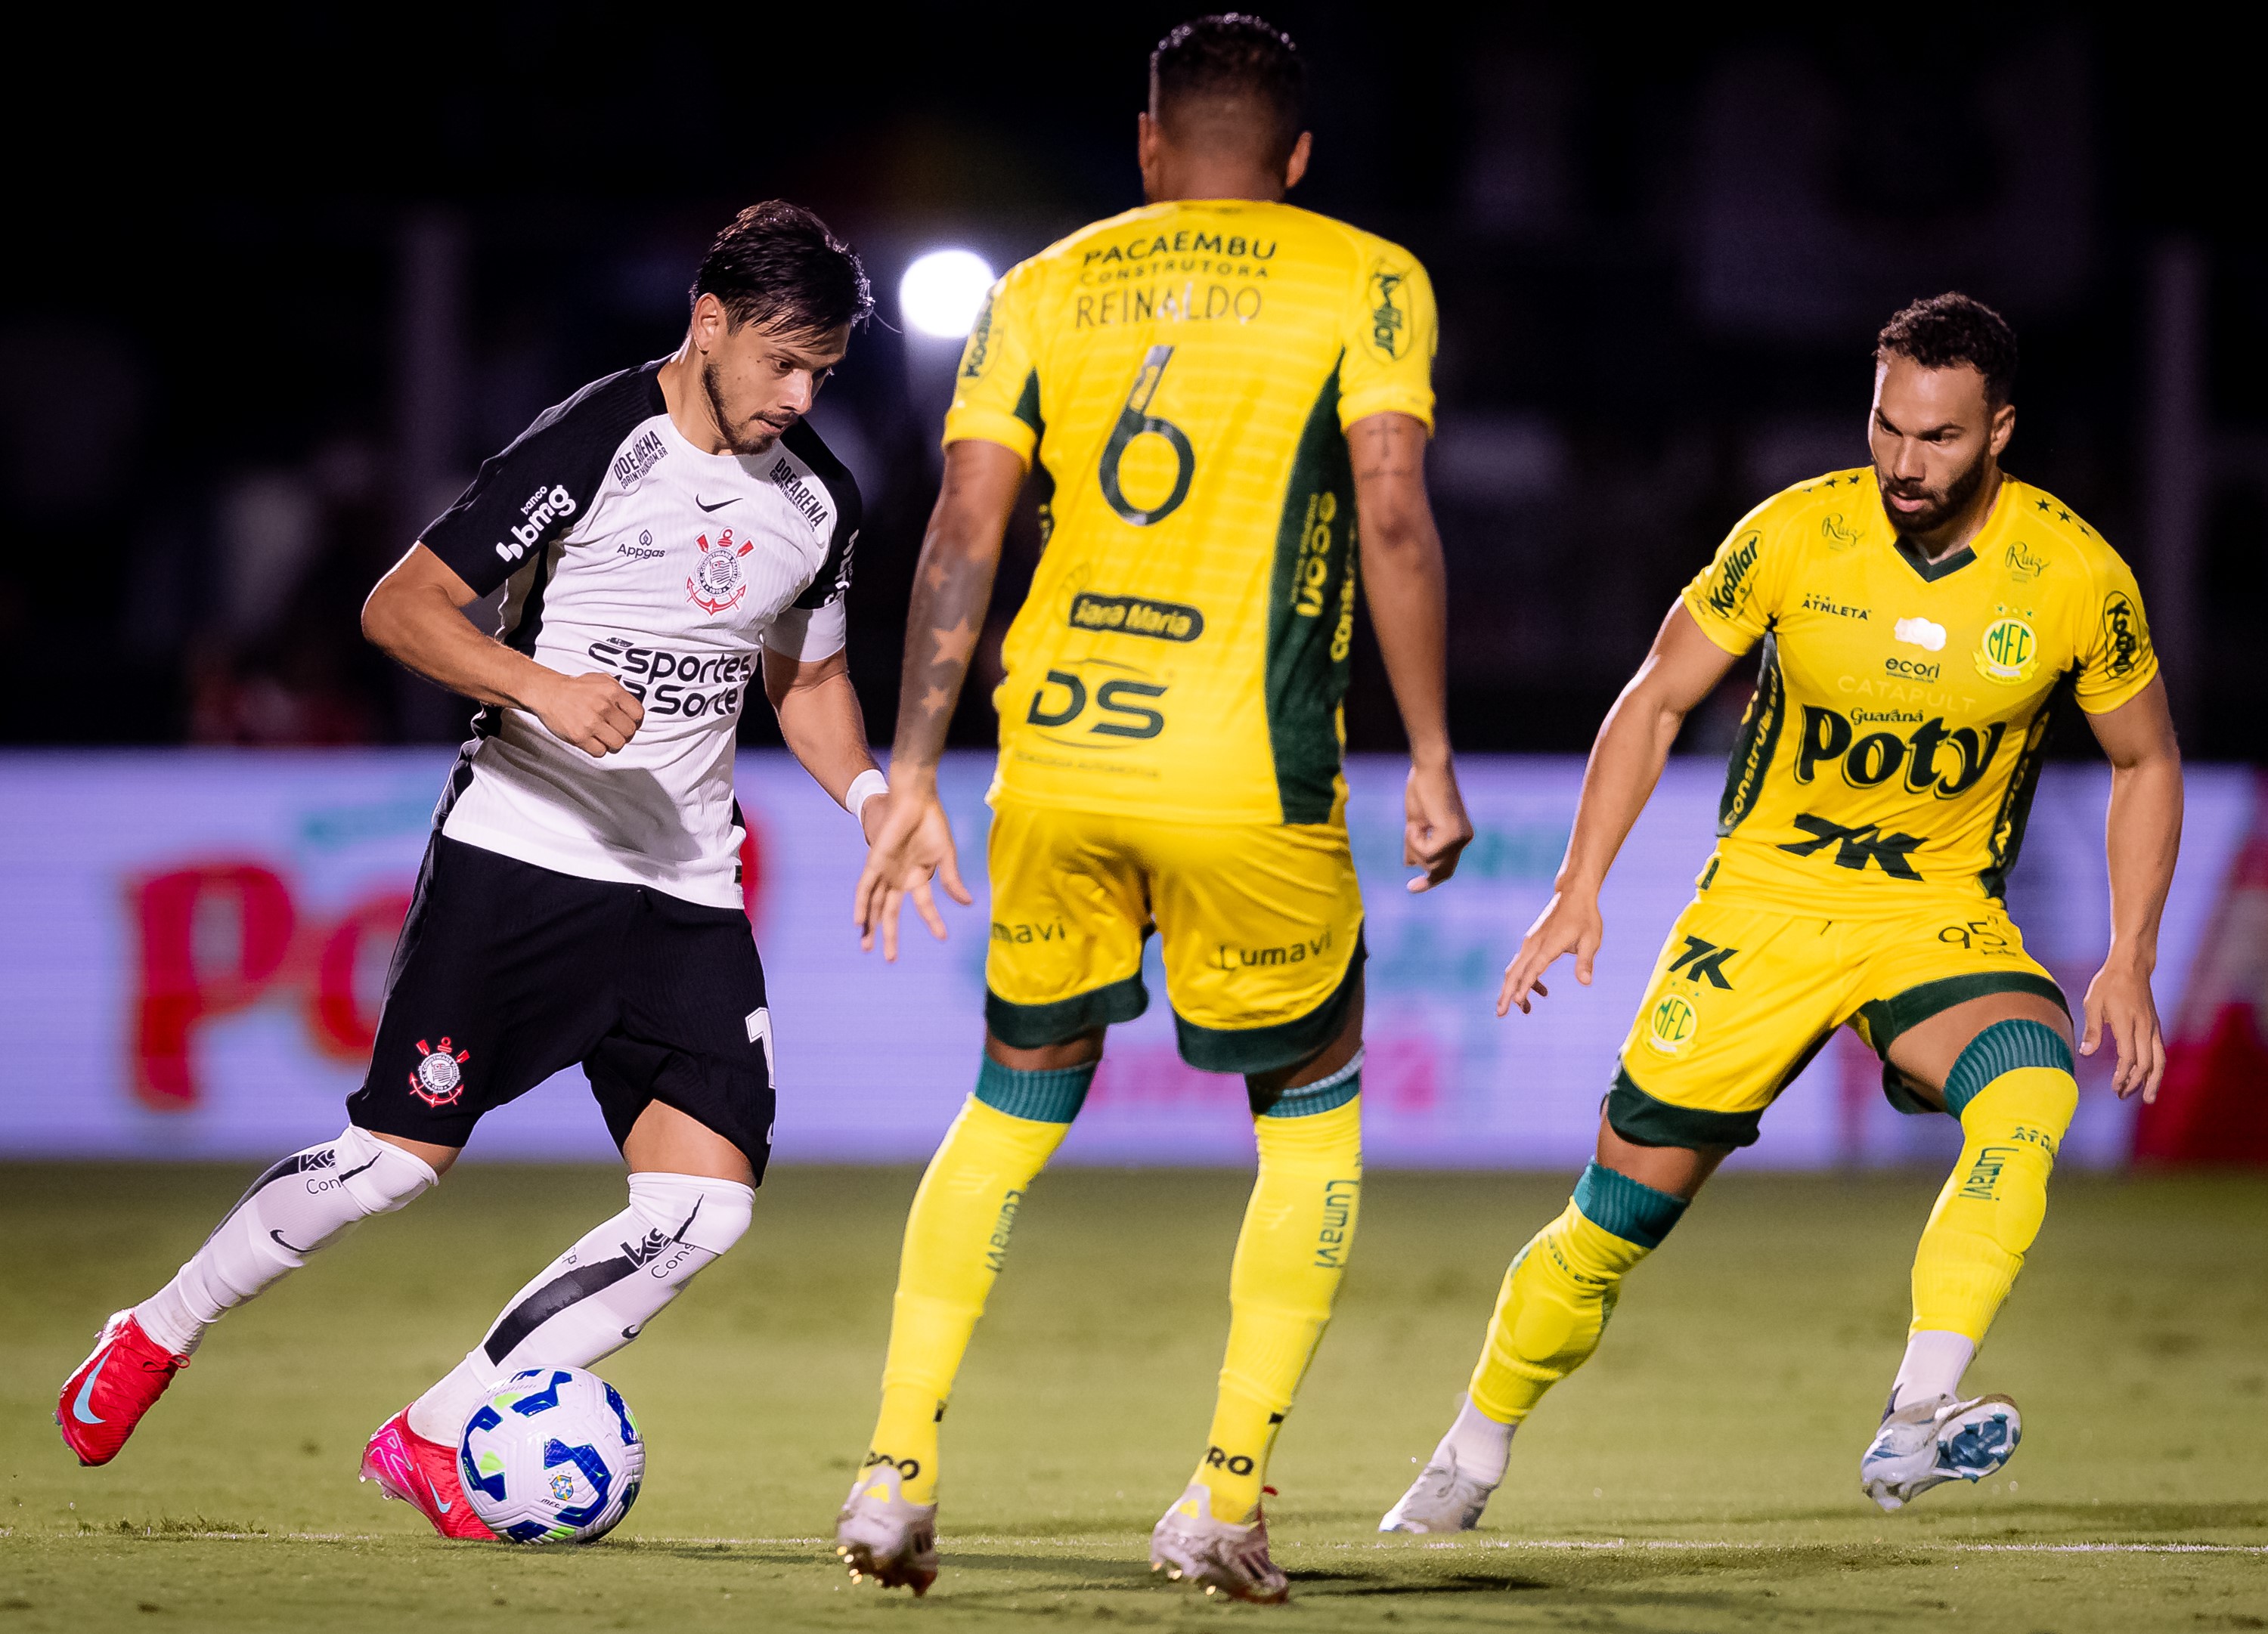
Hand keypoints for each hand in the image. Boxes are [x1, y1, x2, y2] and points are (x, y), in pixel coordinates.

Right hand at [532, 670, 643, 757]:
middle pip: (629, 731)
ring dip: (612, 742)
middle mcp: (603, 706)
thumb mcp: (602, 680)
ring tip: (604, 735)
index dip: (634, 720)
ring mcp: (591, 722)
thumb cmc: (575, 688)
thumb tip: (633, 707)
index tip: (628, 721)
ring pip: (618, 743)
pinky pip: (600, 751)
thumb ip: (620, 691)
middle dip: (624, 732)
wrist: (549, 692)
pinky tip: (593, 739)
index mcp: (612, 691)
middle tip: (615, 729)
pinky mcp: (579, 736)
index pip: (638, 714)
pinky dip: (598, 748)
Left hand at [852, 779, 971, 960]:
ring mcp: (886, 871)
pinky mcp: (875, 862)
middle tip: (890, 959)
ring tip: (867, 947)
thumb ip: (952, 881)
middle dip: (889, 935)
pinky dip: (862, 904)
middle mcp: (899, 878)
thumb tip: (968, 904)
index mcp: (918, 877)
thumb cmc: (933, 823)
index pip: (924, 907)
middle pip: (890, 912)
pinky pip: (865, 888)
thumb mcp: (946, 856)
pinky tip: (859, 922)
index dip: (933, 922)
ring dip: (870, 926)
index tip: (943, 938)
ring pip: (875, 905)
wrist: (916, 799)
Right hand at [1403, 758, 1472, 893]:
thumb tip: (1409, 864)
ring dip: (1414, 846)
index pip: (1446, 868)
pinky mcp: (1452, 835)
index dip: (1430, 881)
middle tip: (1410, 854)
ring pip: (1430, 863)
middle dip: (1419, 862)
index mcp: (1459, 836)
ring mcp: (1460, 838)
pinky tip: (1416, 823)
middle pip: (1439, 870)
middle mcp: (1464, 839)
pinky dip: (1415, 841)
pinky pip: (1428, 853)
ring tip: (1413, 823)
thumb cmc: (1422, 789)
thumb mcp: (1416, 823)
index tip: (1411, 888)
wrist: (1429, 767)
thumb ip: (1415, 844)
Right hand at [1497, 887, 1602, 1015]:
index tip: (1517, 1001)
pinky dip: (1527, 979)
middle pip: (1515, 971)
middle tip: (1501, 1014)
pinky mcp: (1532, 942)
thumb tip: (1585, 983)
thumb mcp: (1591, 940)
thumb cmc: (1585, 917)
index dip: (1525, 986)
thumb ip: (1585, 962)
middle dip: (1507, 993)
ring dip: (1515, 989)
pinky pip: (1524, 964)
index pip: (1533, 969)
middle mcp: (1534, 944)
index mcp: (1548, 944)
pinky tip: (1541, 991)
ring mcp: (1530, 943)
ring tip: (1524, 1010)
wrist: (1573, 895)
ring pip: (1516, 969)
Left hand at [2081, 954, 2166, 1101]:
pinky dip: (2157, 1067)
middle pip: (2146, 1064)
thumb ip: (2092, 1029)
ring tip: (2148, 1099)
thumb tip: (2086, 1053)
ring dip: (2153, 1081)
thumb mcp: (2093, 1002)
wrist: (2131, 967)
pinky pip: (2160, 1051)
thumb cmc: (2108, 984)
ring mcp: (2153, 1027)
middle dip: (2135, 1084)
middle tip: (2122, 1096)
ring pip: (2159, 1060)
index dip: (2122, 1076)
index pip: (2128, 1058)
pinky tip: (2151, 1078)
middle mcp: (2144, 1028)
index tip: (2114, 1088)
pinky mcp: (2156, 1026)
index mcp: (2127, 1023)